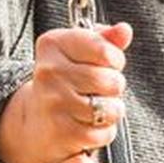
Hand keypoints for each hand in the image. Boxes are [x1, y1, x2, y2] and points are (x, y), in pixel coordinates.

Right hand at [0, 20, 133, 162]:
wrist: (38, 121)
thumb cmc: (67, 81)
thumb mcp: (82, 53)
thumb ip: (106, 40)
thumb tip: (124, 30)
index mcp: (53, 44)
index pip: (105, 50)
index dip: (115, 60)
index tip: (106, 64)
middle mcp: (49, 71)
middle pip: (111, 81)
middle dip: (115, 87)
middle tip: (100, 89)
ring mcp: (54, 102)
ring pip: (110, 108)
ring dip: (111, 111)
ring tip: (96, 107)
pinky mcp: (61, 132)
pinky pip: (103, 132)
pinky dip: (104, 132)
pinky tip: (88, 125)